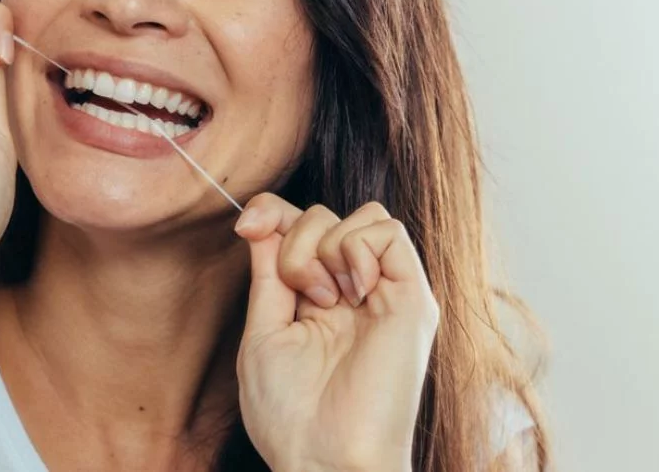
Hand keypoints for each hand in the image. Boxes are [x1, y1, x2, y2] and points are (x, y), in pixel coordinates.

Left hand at [234, 193, 438, 471]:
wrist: (324, 458)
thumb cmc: (289, 412)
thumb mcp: (264, 330)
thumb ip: (269, 271)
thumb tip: (262, 218)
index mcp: (318, 297)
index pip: (300, 225)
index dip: (272, 211)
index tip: (247, 226)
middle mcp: (354, 289)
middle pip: (324, 214)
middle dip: (294, 240)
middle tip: (300, 296)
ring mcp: (385, 291)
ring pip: (362, 214)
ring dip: (326, 246)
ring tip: (326, 300)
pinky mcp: (411, 299)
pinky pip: (389, 231)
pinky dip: (357, 248)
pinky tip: (352, 290)